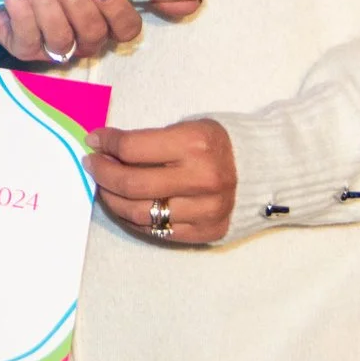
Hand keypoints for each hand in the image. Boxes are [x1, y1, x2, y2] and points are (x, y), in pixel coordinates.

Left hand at [0, 0, 201, 64]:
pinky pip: (28, 42)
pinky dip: (23, 12)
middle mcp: (80, 36)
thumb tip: (195, 1)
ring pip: (61, 41)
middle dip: (76, 3)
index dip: (116, 10)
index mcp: (104, 16)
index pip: (125, 30)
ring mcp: (48, 44)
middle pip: (93, 38)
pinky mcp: (17, 44)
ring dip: (48, 4)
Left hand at [88, 119, 236, 244]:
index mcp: (196, 144)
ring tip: (105, 186)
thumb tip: (104, 147)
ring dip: (113, 199)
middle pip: (131, 183)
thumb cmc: (220, 144)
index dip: (106, 143)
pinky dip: (133, 218)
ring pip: (139, 213)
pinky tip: (125, 205)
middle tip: (92, 164)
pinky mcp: (207, 232)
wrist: (267, 170)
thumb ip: (149, 141)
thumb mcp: (188, 128)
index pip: (132, 147)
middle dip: (102, 172)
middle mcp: (201, 179)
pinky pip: (156, 231)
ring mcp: (205, 210)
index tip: (94, 140)